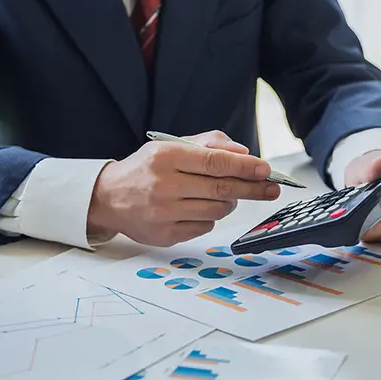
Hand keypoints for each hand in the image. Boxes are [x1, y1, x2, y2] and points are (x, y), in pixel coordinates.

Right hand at [88, 131, 280, 246]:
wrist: (108, 197)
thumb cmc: (146, 169)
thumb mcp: (170, 146)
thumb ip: (208, 144)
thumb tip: (243, 154)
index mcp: (166, 157)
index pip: (215, 162)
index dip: (245, 167)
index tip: (266, 169)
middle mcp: (163, 185)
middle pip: (221, 189)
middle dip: (252, 188)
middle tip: (272, 187)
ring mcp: (163, 213)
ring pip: (216, 211)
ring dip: (229, 203)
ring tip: (224, 195)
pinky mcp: (164, 235)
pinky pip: (204, 226)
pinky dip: (210, 217)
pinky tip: (198, 208)